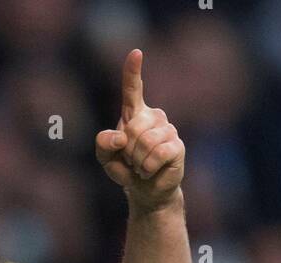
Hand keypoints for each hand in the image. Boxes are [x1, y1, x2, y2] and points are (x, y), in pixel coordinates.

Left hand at [95, 49, 184, 209]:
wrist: (146, 192)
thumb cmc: (126, 170)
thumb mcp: (106, 159)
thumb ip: (103, 144)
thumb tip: (120, 137)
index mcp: (135, 114)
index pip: (133, 88)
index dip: (133, 71)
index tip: (136, 53)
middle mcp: (154, 116)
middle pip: (133, 128)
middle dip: (127, 151)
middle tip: (132, 160)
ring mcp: (168, 129)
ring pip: (146, 142)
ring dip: (138, 161)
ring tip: (141, 166)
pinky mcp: (177, 146)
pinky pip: (158, 153)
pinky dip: (148, 167)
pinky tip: (150, 171)